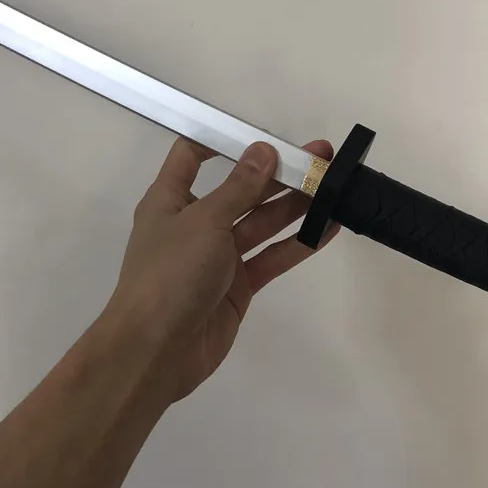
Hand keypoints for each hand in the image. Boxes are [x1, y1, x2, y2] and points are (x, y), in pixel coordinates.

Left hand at [108, 137, 338, 404]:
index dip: (221, 141)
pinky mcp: (238, 286)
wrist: (155, 352)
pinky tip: (328, 228)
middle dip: (278, 173)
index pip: (191, 156)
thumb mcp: (204, 221)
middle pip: (241, 189)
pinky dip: (298, 243)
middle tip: (319, 157)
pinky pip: (271, 257)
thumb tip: (264, 150)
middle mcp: (195, 223)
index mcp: (171, 200)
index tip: (261, 134)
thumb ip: (239, 187)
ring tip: (332, 186)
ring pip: (261, 222)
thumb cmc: (170, 274)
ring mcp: (218, 256)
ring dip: (294, 205)